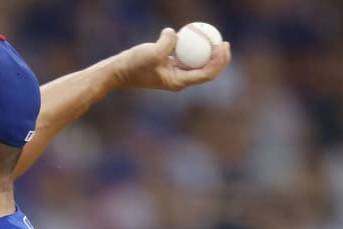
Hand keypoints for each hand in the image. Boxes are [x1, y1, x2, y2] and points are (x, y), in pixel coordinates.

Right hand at [114, 28, 230, 91]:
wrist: (118, 72)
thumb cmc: (134, 65)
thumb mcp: (151, 52)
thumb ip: (167, 42)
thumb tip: (176, 33)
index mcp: (179, 82)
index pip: (207, 74)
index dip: (219, 61)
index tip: (222, 46)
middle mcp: (180, 80)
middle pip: (207, 71)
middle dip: (219, 59)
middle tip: (224, 42)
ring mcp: (175, 74)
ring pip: (198, 65)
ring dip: (209, 54)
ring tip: (214, 38)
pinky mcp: (169, 67)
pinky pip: (187, 58)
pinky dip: (194, 49)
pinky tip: (196, 36)